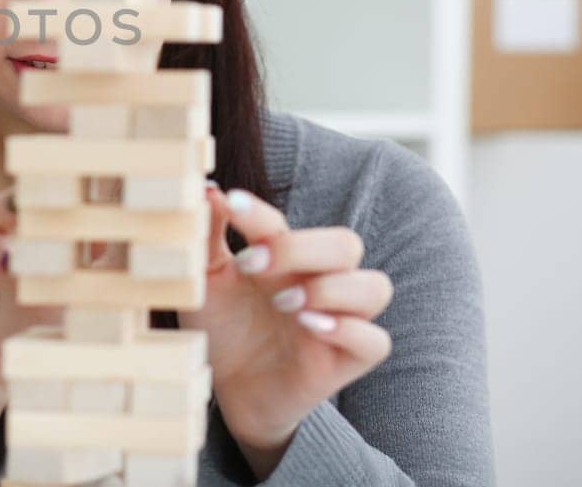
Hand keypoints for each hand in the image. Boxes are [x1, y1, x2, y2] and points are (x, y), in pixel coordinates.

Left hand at [179, 185, 393, 479]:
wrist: (229, 389)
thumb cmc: (222, 328)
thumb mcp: (206, 283)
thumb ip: (208, 239)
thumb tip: (209, 192)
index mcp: (285, 257)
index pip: (285, 224)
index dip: (259, 213)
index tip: (230, 206)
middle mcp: (320, 282)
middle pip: (345, 244)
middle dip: (300, 248)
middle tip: (252, 265)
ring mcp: (340, 320)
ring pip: (374, 287)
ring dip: (332, 288)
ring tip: (285, 302)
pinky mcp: (347, 360)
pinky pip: (375, 341)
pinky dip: (349, 330)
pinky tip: (310, 327)